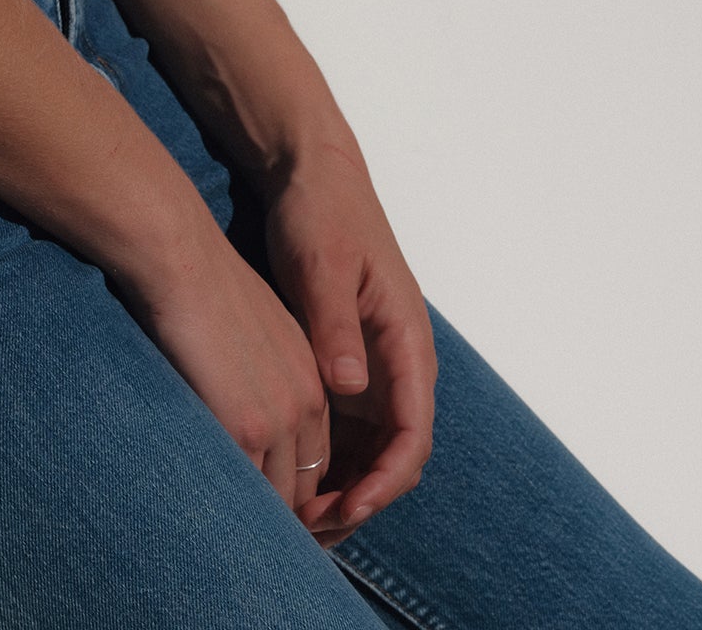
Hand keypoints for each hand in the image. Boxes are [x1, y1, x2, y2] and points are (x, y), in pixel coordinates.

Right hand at [127, 220, 334, 520]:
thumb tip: (243, 407)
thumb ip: (265, 379)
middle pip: (304, 485)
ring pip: (282, 497)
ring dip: (261, 519)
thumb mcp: (255, 333)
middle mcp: (307, 403)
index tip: (262, 503)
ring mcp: (280, 418)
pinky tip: (212, 511)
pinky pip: (250, 489)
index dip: (292, 488)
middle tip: (251, 536)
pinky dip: (238, 507)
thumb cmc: (204, 288)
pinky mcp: (247, 426)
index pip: (315, 458)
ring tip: (229, 534)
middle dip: (285, 516)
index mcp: (312, 380)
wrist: (181, 257)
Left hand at [259, 137, 434, 542]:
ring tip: (295, 516)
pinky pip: (349, 430)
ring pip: (372, 451)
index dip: (383, 484)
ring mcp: (376, 366)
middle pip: (395, 457)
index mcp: (407, 340)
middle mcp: (400, 363)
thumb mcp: (323, 265)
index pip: (412, 436)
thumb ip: (336, 324)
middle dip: (361, 500)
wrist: (312, 173)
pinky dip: (328, 461)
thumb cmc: (322, 213)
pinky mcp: (349, 362)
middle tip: (309, 529)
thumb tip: (351, 386)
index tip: (345, 511)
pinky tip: (288, 476)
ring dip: (344, 487)